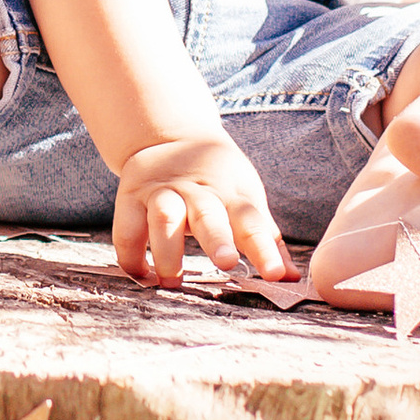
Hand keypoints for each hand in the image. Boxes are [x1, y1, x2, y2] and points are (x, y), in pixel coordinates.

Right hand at [111, 131, 289, 289]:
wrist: (170, 137)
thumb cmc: (217, 180)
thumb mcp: (246, 198)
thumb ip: (266, 239)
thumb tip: (293, 279)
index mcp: (231, 194)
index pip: (252, 221)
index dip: (265, 248)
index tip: (277, 275)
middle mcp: (197, 191)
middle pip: (208, 214)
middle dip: (217, 238)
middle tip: (227, 262)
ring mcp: (162, 192)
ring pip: (164, 216)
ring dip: (167, 249)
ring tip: (172, 281)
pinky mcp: (131, 196)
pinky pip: (126, 228)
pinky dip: (131, 255)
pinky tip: (142, 276)